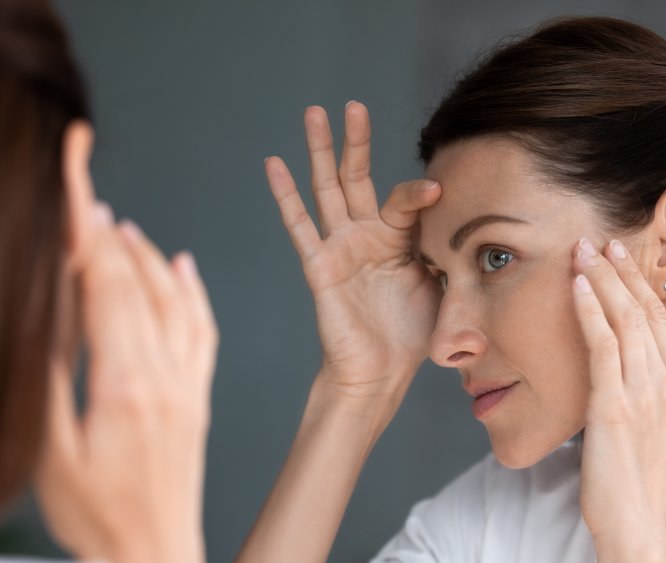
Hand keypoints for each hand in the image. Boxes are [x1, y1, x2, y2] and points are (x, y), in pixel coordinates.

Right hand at [35, 204, 217, 562]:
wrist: (154, 552)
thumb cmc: (98, 515)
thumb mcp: (54, 452)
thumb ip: (53, 380)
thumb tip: (49, 318)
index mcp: (125, 385)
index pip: (105, 289)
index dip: (88, 235)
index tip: (77, 192)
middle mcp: (165, 376)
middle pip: (138, 287)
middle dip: (108, 234)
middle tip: (88, 193)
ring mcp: (187, 384)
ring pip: (175, 302)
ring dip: (148, 258)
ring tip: (122, 226)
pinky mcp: (198, 396)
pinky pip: (203, 331)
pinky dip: (193, 293)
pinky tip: (184, 267)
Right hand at [265, 103, 440, 410]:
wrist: (382, 372)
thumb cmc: (413, 334)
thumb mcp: (444, 287)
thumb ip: (453, 255)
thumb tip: (485, 234)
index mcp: (399, 239)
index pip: (405, 200)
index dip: (420, 194)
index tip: (438, 192)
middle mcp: (368, 235)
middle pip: (358, 177)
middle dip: (355, 141)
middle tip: (353, 105)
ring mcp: (341, 247)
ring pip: (328, 189)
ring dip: (320, 151)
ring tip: (313, 112)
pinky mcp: (320, 266)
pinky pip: (301, 226)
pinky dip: (286, 195)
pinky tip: (275, 163)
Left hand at [571, 237, 665, 560]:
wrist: (637, 522)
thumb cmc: (648, 476)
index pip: (660, 318)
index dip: (639, 282)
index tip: (622, 255)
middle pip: (643, 310)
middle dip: (619, 271)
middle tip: (599, 239)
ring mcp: (641, 392)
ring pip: (622, 320)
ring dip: (600, 280)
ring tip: (582, 251)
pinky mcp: (613, 405)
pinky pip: (601, 345)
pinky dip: (589, 310)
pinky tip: (577, 286)